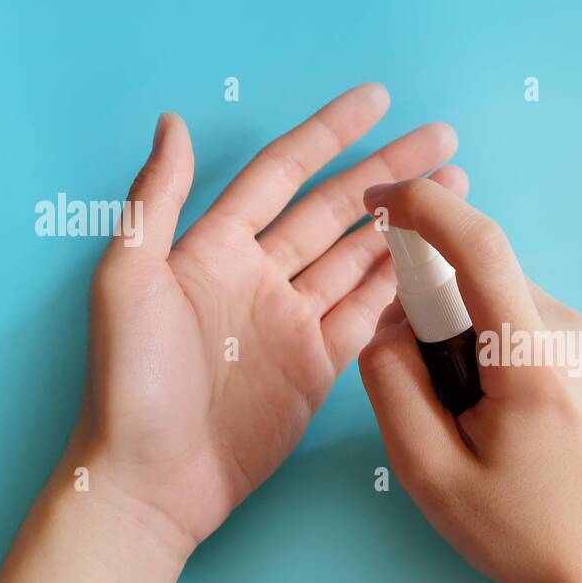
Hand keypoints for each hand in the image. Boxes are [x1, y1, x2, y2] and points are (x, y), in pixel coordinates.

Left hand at [72, 84, 465, 552]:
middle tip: (443, 142)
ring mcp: (292, 321)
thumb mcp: (126, 281)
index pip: (283, 174)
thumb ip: (155, 201)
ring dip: (405, 225)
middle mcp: (259, 276)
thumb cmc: (131, 382)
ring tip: (455, 193)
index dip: (329, 134)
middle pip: (336, 210)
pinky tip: (434, 261)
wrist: (152, 481)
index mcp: (214, 248)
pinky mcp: (317, 365)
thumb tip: (173, 122)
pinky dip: (400, 287)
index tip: (377, 101)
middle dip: (389, 174)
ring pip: (360, 258)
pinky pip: (366, 315)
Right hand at [358, 180, 581, 582]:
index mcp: (534, 357)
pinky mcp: (579, 355)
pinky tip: (485, 417)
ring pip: (487, 300)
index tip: (376, 200)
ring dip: (452, 339)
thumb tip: (386, 324)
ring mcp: (580, 341)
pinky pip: (508, 321)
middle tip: (424, 399)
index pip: (480, 245)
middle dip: (426, 314)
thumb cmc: (525, 532)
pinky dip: (476, 349)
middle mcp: (567, 332)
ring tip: (463, 423)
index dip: (423, 207)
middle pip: (473, 276)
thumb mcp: (430, 472)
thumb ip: (391, 384)